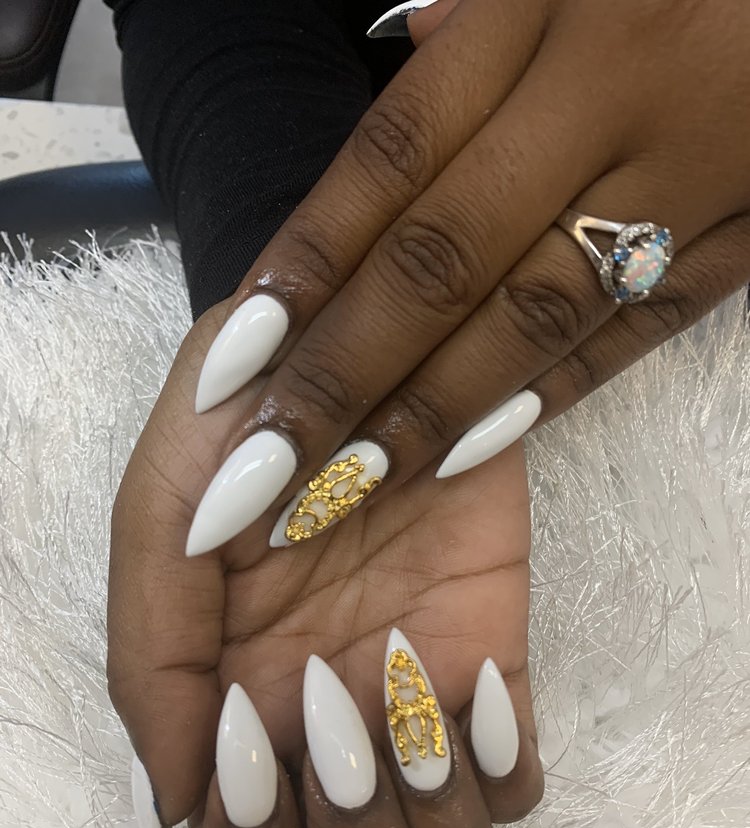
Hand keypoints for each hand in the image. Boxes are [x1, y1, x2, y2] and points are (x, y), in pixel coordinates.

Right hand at [109, 301, 542, 827]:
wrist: (366, 359)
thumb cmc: (252, 423)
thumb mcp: (166, 512)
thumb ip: (148, 652)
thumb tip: (179, 798)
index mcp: (233, 714)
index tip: (254, 720)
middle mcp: (325, 732)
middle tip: (334, 713)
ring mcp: (414, 706)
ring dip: (425, 810)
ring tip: (407, 693)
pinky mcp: (492, 670)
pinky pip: (518, 788)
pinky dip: (498, 765)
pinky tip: (472, 678)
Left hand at [183, 0, 749, 558]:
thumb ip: (483, 11)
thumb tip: (406, 52)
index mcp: (546, 6)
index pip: (394, 157)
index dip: (310, 261)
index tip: (238, 357)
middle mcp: (608, 91)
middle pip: (445, 258)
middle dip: (348, 368)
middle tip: (271, 459)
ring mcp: (692, 170)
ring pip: (540, 311)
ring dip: (440, 405)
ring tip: (356, 478)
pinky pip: (644, 326)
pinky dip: (558, 390)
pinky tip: (479, 445)